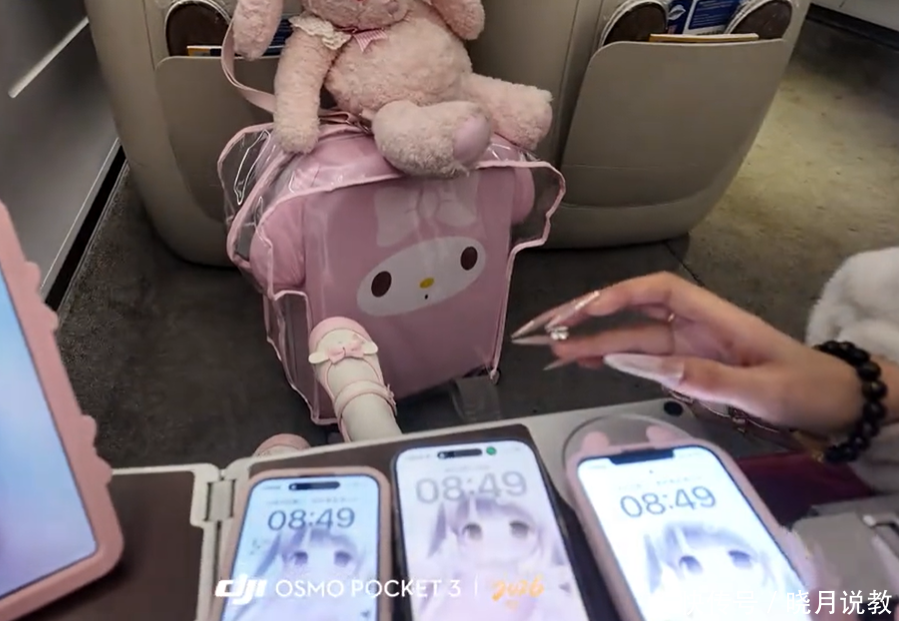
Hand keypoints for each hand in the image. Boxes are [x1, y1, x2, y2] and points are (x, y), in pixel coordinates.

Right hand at [512, 272, 869, 435]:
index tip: (582, 310)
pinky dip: (609, 358)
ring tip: (549, 352)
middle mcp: (694, 325)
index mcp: (715, 317)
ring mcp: (687, 345)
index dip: (617, 295)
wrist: (835, 402)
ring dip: (589, 340)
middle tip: (543, 329)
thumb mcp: (765, 389)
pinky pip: (640, 357)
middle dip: (586, 315)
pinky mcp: (685, 365)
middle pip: (632, 310)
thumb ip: (711, 379)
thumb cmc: (806, 388)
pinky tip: (580, 362)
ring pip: (629, 336)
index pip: (657, 291)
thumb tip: (653, 369)